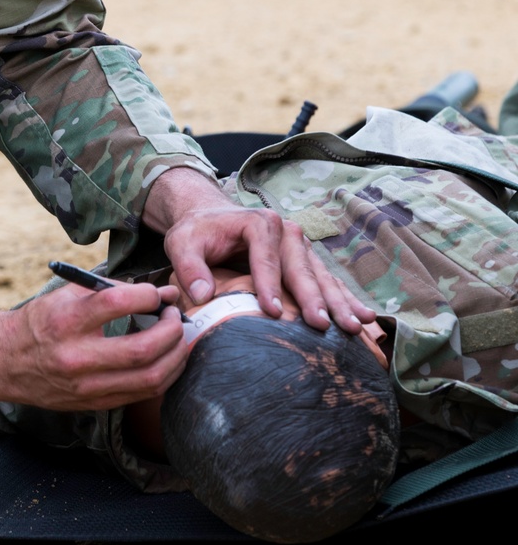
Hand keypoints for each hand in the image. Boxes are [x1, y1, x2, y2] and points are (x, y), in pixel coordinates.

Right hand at [0, 280, 188, 410]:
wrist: (4, 362)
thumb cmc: (39, 323)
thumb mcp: (65, 296)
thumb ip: (110, 291)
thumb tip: (160, 292)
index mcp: (66, 321)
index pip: (117, 302)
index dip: (148, 295)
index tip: (157, 293)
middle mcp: (76, 356)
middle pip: (142, 348)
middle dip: (172, 330)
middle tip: (176, 316)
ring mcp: (86, 385)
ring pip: (150, 378)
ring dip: (176, 356)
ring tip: (179, 338)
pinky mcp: (95, 404)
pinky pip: (142, 394)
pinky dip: (165, 375)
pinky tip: (169, 359)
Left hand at [142, 168, 374, 333]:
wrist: (209, 218)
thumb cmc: (196, 233)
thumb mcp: (181, 243)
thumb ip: (188, 267)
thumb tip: (201, 294)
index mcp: (258, 223)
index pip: (265, 257)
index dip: (269, 285)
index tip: (272, 312)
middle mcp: (286, 231)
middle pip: (301, 268)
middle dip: (314, 298)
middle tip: (323, 325)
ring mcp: (300, 246)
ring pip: (321, 277)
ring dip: (339, 302)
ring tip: (355, 327)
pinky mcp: (305, 261)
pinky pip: (327, 281)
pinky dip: (345, 300)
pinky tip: (363, 319)